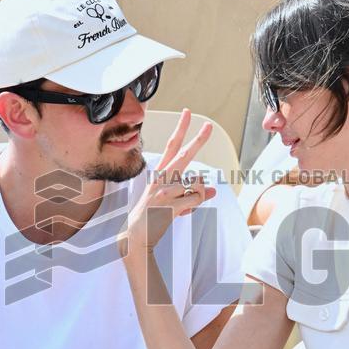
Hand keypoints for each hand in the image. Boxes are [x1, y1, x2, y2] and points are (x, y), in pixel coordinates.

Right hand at [118, 109, 215, 257]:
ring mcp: (165, 190)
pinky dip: (195, 205)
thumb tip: (212, 191)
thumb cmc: (152, 217)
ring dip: (196, 196)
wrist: (135, 236)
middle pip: (183, 154)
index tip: (188, 113)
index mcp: (159, 173)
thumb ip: (191, 194)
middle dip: (198, 140)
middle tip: (209, 126)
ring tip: (182, 206)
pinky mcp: (170, 204)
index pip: (171, 146)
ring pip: (196, 184)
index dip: (181, 129)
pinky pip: (196, 199)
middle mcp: (161, 178)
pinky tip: (182, 212)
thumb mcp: (171, 202)